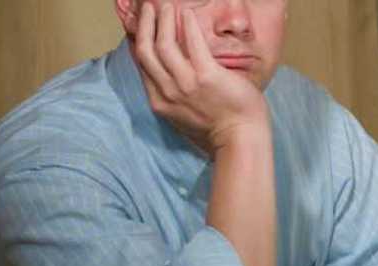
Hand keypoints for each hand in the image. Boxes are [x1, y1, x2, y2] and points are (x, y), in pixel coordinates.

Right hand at [132, 2, 268, 150]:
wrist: (240, 140)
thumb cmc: (216, 130)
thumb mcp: (182, 116)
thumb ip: (172, 95)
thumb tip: (168, 75)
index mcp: (160, 102)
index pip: (141, 64)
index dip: (137, 40)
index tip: (137, 27)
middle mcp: (168, 92)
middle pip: (146, 50)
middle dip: (144, 24)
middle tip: (148, 7)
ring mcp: (186, 84)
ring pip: (164, 44)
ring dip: (163, 20)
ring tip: (165, 5)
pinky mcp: (207, 76)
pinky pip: (193, 43)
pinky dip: (188, 25)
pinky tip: (187, 13)